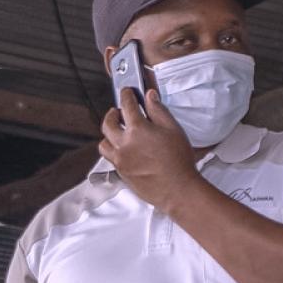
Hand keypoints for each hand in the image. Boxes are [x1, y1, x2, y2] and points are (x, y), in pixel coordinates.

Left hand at [97, 87, 203, 206]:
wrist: (178, 190)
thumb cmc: (178, 162)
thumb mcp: (173, 129)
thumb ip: (158, 110)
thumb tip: (150, 96)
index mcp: (137, 129)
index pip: (126, 105)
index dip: (126, 95)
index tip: (127, 92)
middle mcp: (124, 144)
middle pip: (108, 123)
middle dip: (112, 114)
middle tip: (117, 111)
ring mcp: (120, 160)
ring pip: (104, 143)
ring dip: (108, 135)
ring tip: (117, 133)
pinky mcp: (121, 173)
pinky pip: (110, 158)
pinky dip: (113, 151)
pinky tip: (123, 150)